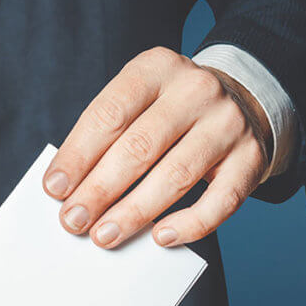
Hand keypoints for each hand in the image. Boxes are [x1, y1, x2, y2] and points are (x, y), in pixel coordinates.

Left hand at [42, 47, 271, 247]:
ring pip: (176, 174)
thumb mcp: (136, 100)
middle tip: (73, 220)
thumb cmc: (168, 109)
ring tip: (104, 235)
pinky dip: (189, 224)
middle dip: (99, 189)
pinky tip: (160, 237)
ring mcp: (227, 123)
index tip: (54, 188)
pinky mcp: (251, 158)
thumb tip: (68, 188)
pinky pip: (221, 200)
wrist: (241, 100)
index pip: (109, 114)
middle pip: (139, 146)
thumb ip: (105, 135)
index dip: (77, 155)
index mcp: (155, 68)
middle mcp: (195, 90)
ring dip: (134, 211)